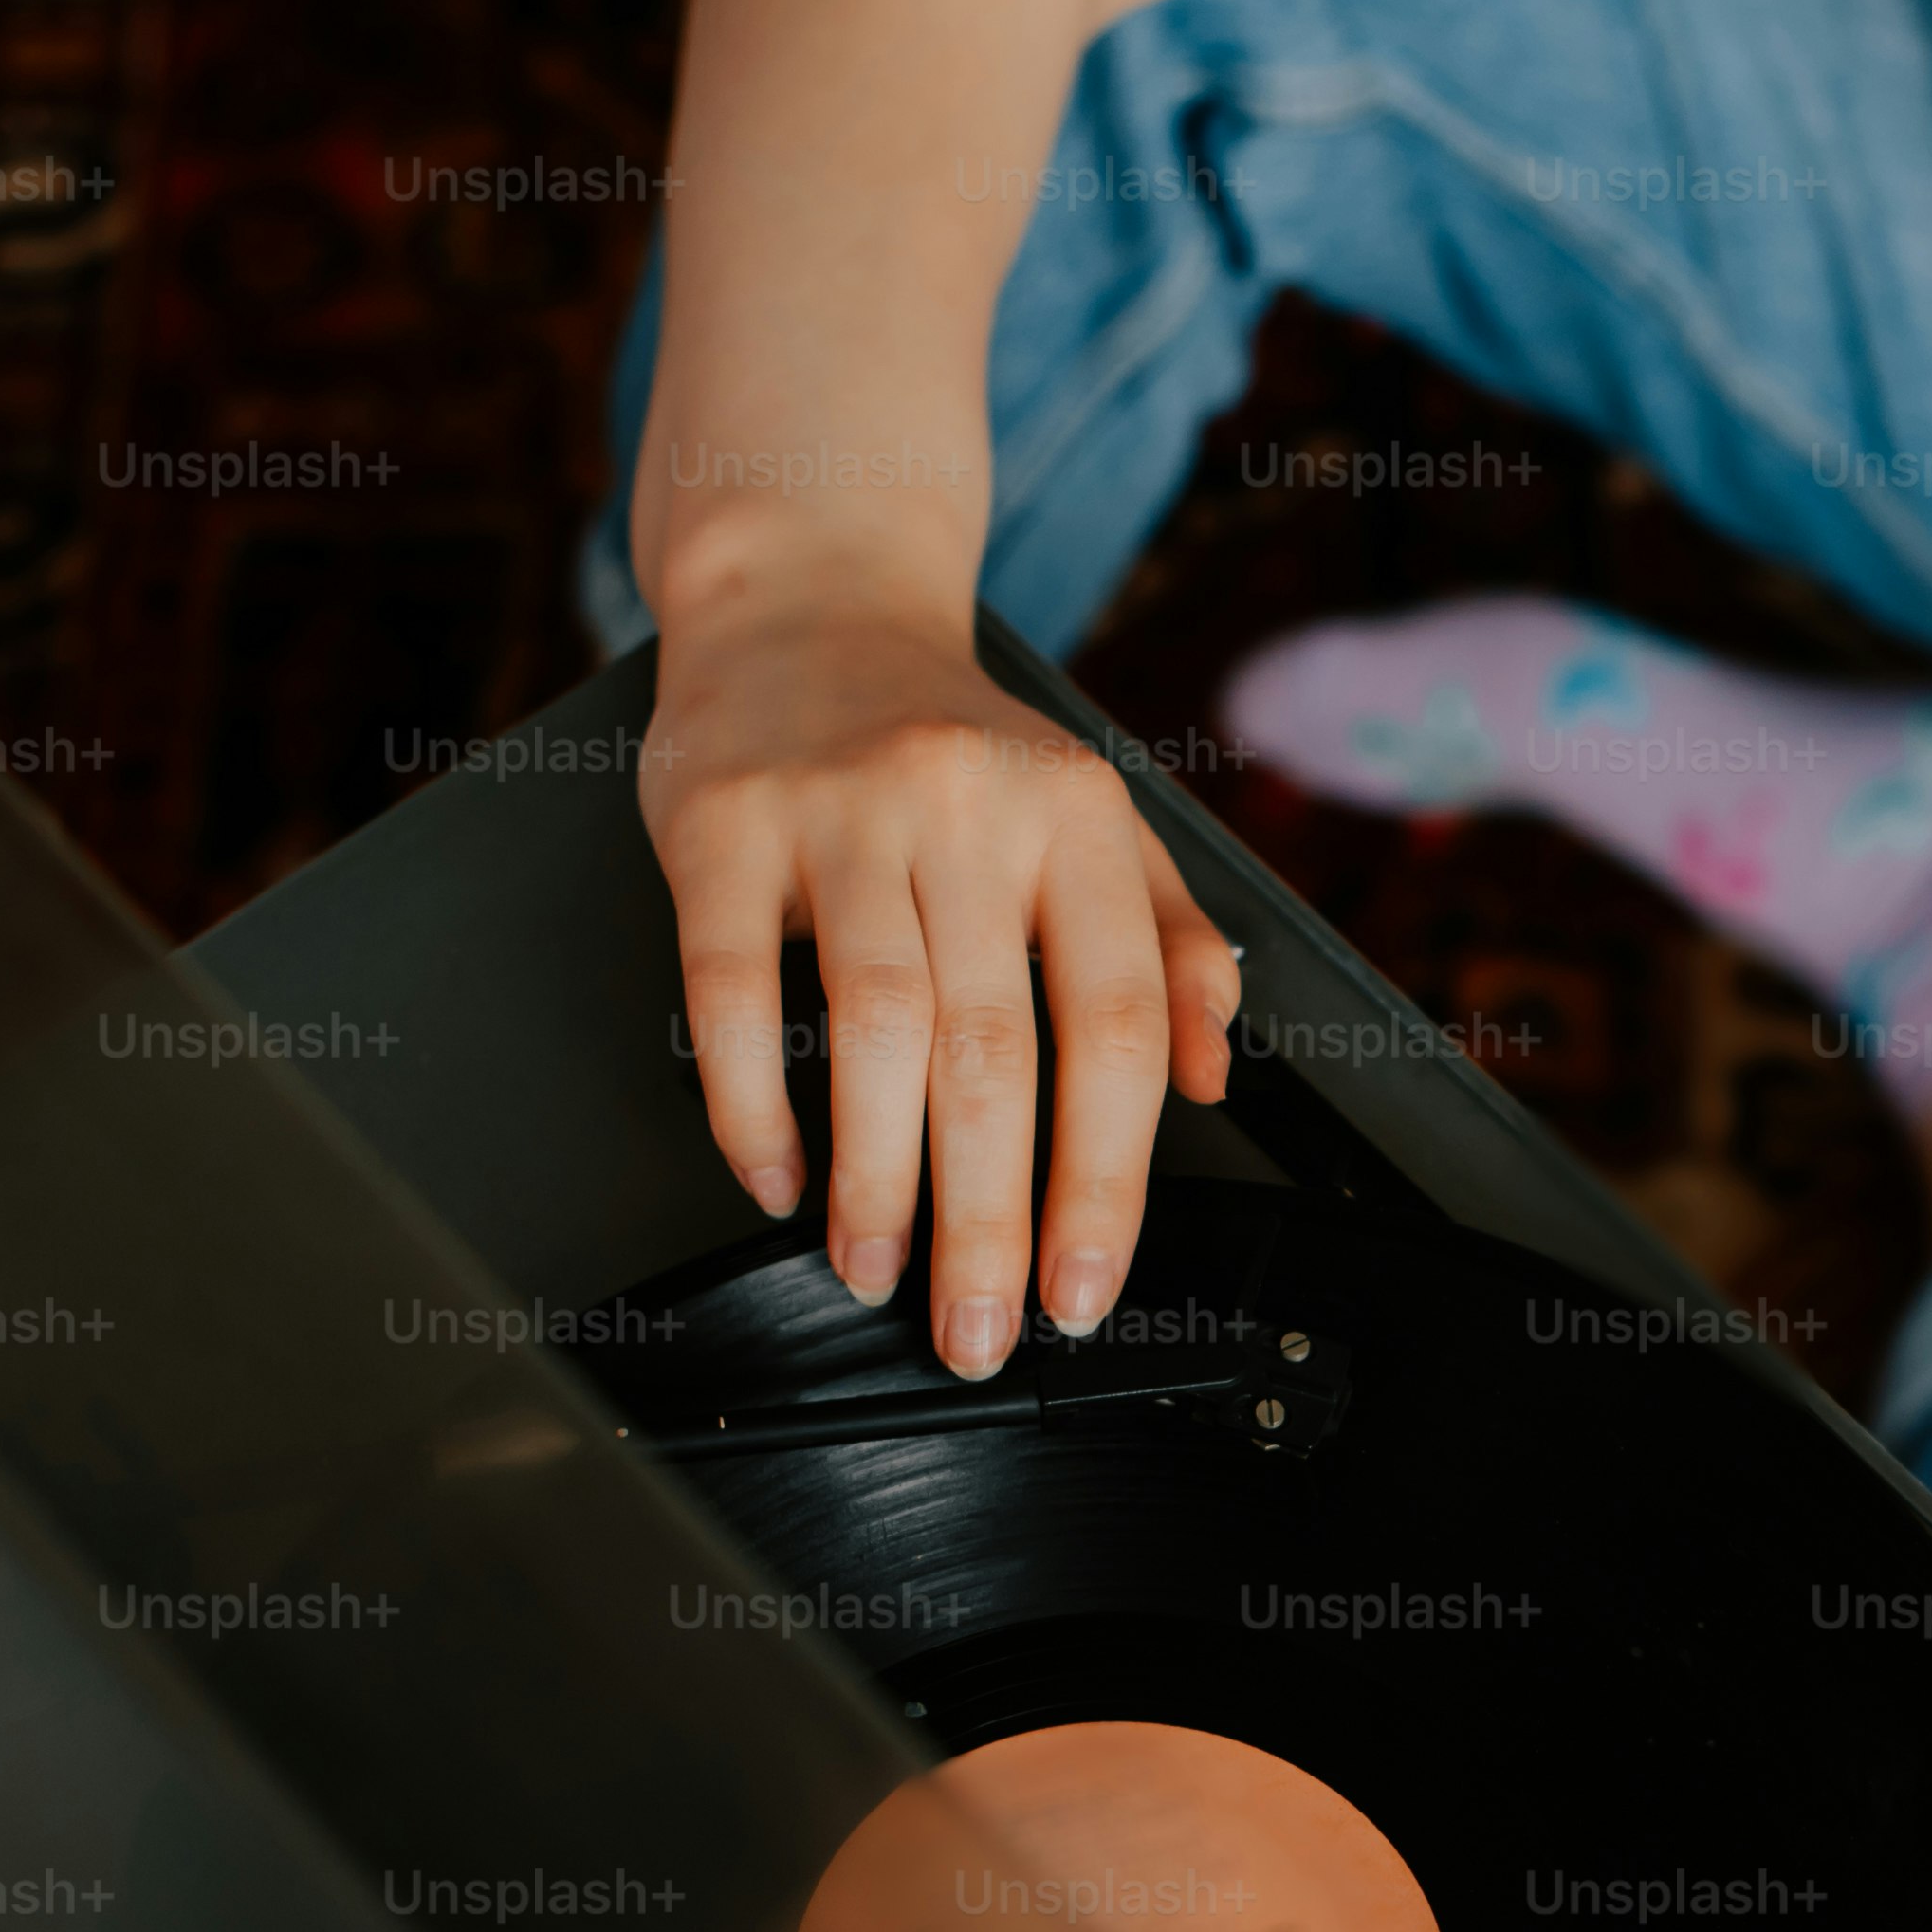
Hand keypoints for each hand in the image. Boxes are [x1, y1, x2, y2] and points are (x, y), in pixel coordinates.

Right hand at [637, 598, 1242, 1379]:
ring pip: (875, 1028)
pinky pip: (731, 989)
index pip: (1114, 1025)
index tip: (1083, 1287)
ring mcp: (840, 810)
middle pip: (994, 1051)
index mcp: (1075, 820)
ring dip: (876, 1180)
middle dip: (990, 1217)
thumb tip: (1209, 1075)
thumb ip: (1173, 945)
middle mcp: (965, 807)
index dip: (1104, 1178)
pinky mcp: (721, 824)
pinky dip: (753, 1103)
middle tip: (981, 1329)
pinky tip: (778, 1178)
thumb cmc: (955, 745)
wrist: (807, 602)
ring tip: (876, 1272)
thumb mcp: (1094, 820)